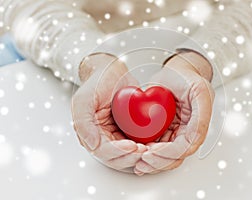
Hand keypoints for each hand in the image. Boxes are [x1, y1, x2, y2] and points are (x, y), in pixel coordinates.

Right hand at [72, 53, 146, 171]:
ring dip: (138, 155)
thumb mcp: (83, 99)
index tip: (132, 146)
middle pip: (116, 158)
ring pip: (127, 154)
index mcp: (91, 133)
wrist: (112, 72)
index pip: (103, 151)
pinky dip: (145, 147)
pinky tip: (154, 143)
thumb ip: (83, 122)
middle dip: (130, 157)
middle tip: (144, 150)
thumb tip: (92, 145)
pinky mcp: (130, 130)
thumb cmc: (97, 83)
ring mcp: (117, 134)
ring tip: (150, 149)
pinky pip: (137, 143)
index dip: (118, 152)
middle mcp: (104, 137)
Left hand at [134, 50, 214, 174]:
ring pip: (166, 156)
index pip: (186, 147)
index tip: (152, 152)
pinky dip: (148, 154)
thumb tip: (196, 136)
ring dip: (153, 162)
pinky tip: (137, 158)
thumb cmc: (186, 78)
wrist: (175, 72)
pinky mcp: (165, 130)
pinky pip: (157, 147)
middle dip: (159, 162)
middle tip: (143, 162)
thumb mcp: (198, 90)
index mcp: (198, 125)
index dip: (170, 153)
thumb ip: (201, 112)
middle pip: (176, 156)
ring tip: (138, 163)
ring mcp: (176, 132)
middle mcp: (188, 132)